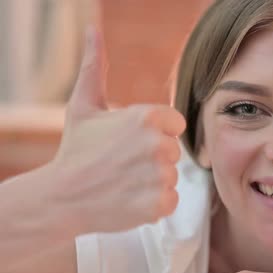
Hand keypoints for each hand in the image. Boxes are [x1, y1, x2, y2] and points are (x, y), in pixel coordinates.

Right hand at [46, 27, 185, 233]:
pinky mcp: (158, 204)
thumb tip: (93, 30)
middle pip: (174, 151)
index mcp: (147, 117)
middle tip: (123, 164)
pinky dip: (154, 204)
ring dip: (153, 182)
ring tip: (125, 182)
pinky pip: (170, 200)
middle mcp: (157, 145)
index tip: (132, 143)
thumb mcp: (84, 105)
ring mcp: (159, 176)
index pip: (174, 123)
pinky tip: (130, 198)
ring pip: (172, 176)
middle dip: (154, 158)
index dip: (156, 133)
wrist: (60, 197)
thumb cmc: (75, 150)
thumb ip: (97, 68)